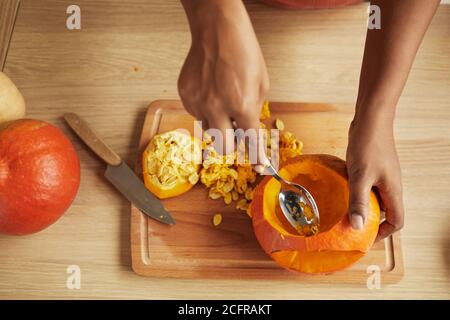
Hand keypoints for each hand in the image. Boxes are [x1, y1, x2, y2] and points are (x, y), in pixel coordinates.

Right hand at [178, 0, 268, 154]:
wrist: (217, 31)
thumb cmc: (244, 54)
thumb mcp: (261, 85)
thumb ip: (255, 111)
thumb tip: (249, 130)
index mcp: (242, 105)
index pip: (251, 142)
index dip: (256, 157)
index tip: (259, 166)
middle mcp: (217, 108)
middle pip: (223, 147)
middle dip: (232, 146)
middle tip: (236, 134)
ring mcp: (198, 102)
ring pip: (208, 130)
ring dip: (218, 125)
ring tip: (222, 102)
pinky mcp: (186, 96)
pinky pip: (196, 113)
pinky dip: (205, 109)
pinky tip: (210, 92)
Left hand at [346, 116, 403, 240]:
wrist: (371, 119)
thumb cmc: (368, 146)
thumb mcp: (360, 177)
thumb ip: (359, 202)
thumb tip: (358, 227)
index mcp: (393, 191)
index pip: (396, 221)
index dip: (383, 234)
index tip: (365, 238)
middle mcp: (390, 185)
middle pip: (385, 212)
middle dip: (369, 221)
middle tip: (349, 225)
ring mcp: (382, 175)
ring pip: (374, 198)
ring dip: (361, 205)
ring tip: (343, 210)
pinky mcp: (373, 167)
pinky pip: (367, 186)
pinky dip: (357, 191)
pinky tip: (342, 189)